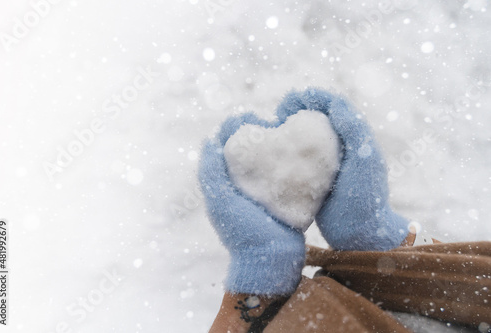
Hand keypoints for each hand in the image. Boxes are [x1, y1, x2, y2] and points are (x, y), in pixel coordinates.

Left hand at [198, 113, 305, 295]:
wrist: (270, 262)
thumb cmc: (244, 233)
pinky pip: (284, 176)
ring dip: (274, 145)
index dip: (235, 129)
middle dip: (257, 132)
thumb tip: (209, 139)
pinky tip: (301, 153)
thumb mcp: (221, 202)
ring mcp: (262, 195)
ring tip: (286, 131)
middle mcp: (241, 188)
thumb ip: (210, 172)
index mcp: (225, 185)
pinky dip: (289, 163)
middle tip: (271, 121)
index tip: (250, 117)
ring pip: (266, 162)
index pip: (226, 148)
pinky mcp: (281, 201)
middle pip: (247, 151)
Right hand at [277, 88, 408, 250]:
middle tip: (280, 111)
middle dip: (298, 108)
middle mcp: (342, 147)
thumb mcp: (364, 158)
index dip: (312, 97)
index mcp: (354, 137)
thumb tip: (333, 101)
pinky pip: (301, 158)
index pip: (333, 105)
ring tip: (274, 127)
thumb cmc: (366, 198)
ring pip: (308, 136)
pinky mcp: (317, 180)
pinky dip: (288, 150)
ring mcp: (329, 164)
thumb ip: (353, 128)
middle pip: (318, 117)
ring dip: (291, 127)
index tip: (290, 102)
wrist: (363, 236)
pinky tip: (274, 153)